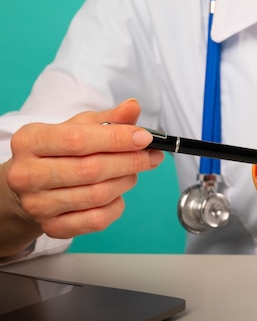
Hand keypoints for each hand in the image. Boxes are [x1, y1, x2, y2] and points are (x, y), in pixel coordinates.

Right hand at [2, 99, 163, 248]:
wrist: (33, 185)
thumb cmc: (60, 151)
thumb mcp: (80, 127)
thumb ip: (109, 118)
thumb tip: (133, 107)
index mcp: (30, 141)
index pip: (78, 140)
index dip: (117, 139)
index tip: (145, 138)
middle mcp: (27, 174)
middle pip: (90, 170)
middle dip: (129, 162)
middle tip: (151, 156)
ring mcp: (37, 205)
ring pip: (97, 195)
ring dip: (126, 182)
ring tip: (133, 172)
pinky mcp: (52, 227)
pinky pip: (97, 220)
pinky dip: (116, 205)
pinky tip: (118, 193)